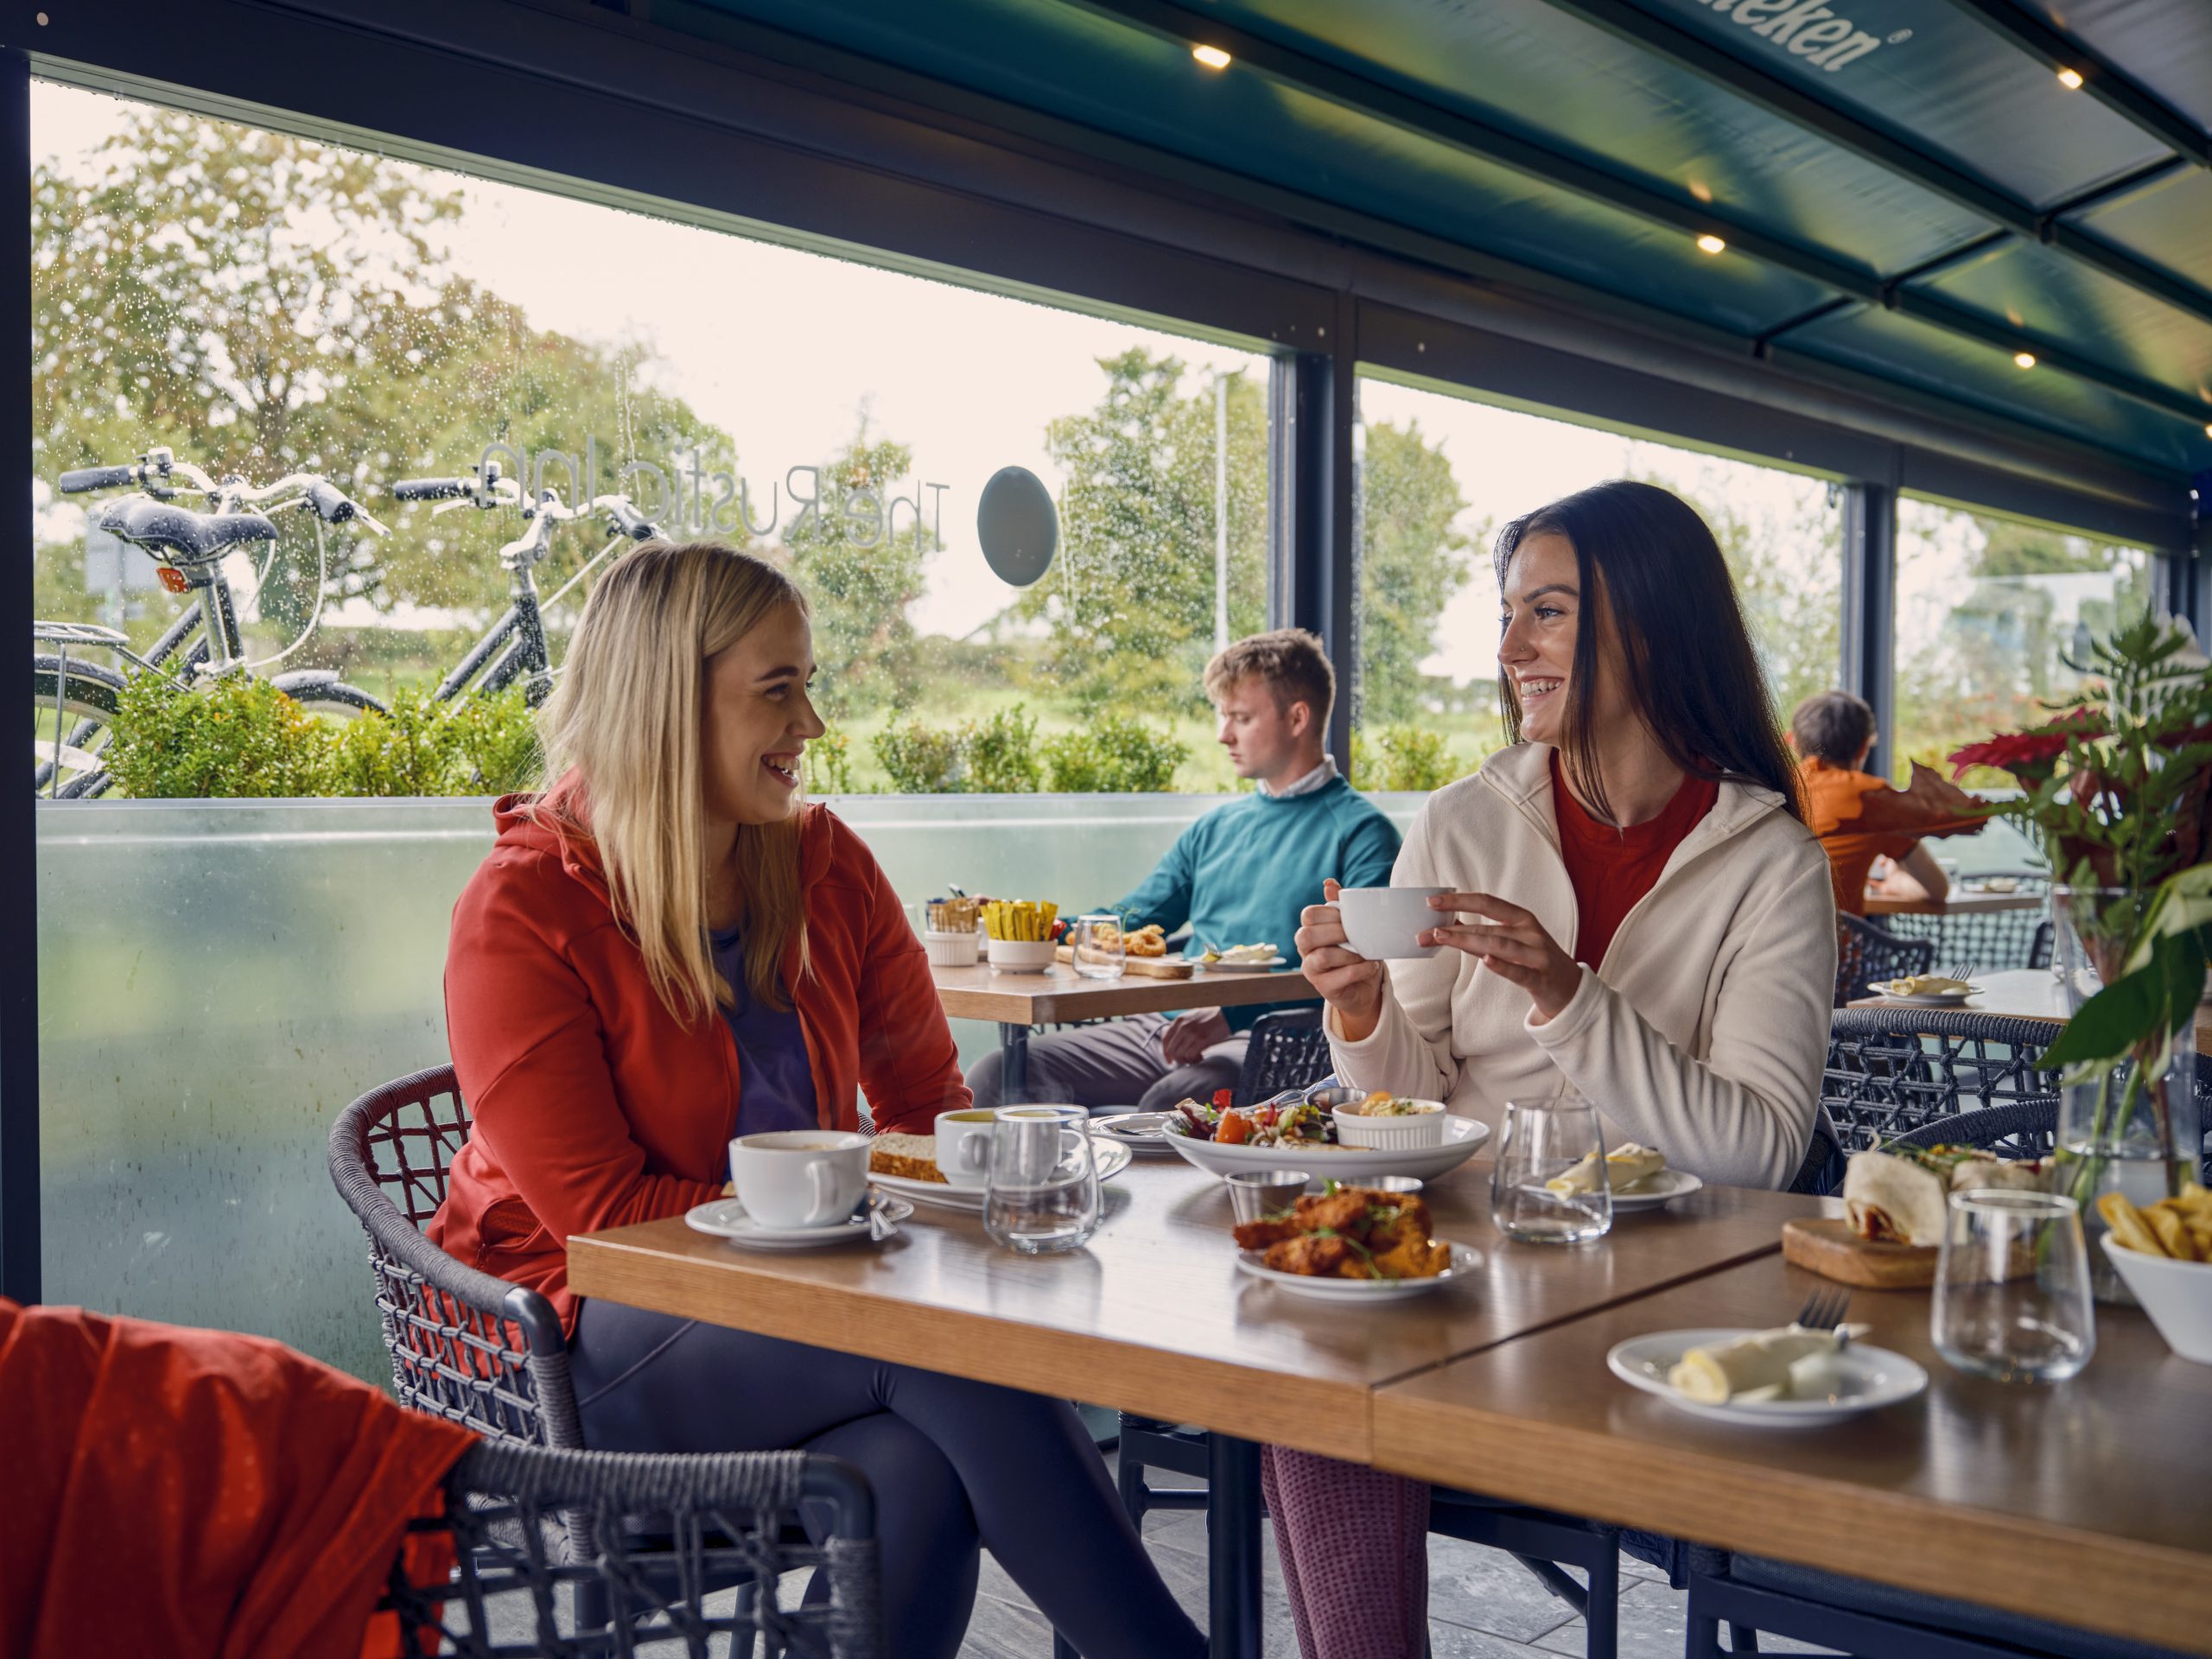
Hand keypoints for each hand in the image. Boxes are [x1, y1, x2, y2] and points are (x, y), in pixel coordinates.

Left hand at [1161, 1006, 1230, 1063]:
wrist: (1226, 1015)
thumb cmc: (1211, 1017)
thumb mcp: (1191, 1017)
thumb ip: (1181, 1026)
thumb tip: (1174, 1043)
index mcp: (1179, 1020)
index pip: (1165, 1039)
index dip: (1166, 1053)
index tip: (1170, 1061)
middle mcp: (1183, 1026)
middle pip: (1172, 1049)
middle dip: (1178, 1059)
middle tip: (1186, 1061)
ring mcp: (1192, 1033)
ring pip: (1180, 1054)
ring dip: (1187, 1060)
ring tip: (1196, 1059)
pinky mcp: (1202, 1040)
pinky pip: (1191, 1055)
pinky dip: (1194, 1060)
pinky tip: (1201, 1057)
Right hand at [1295, 878, 1388, 1041]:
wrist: (1364, 986)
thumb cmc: (1355, 951)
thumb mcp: (1349, 927)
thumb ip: (1339, 906)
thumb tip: (1328, 882)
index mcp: (1310, 931)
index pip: (1308, 915)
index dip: (1330, 913)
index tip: (1349, 917)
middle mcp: (1305, 951)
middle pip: (1305, 935)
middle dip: (1335, 932)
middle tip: (1355, 935)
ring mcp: (1312, 970)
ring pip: (1323, 956)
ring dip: (1350, 953)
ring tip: (1365, 953)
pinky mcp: (1324, 988)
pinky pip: (1341, 976)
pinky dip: (1361, 969)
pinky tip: (1371, 966)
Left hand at [1420, 892, 1582, 1023]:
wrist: (1570, 988)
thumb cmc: (1535, 959)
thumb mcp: (1512, 939)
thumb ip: (1484, 931)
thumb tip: (1448, 922)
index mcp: (1521, 918)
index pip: (1487, 903)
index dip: (1459, 900)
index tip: (1432, 901)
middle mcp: (1530, 932)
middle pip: (1488, 926)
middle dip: (1454, 928)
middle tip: (1426, 931)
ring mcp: (1537, 955)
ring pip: (1500, 945)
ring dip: (1468, 941)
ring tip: (1442, 939)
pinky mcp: (1541, 978)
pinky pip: (1520, 972)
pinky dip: (1502, 966)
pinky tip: (1485, 961)